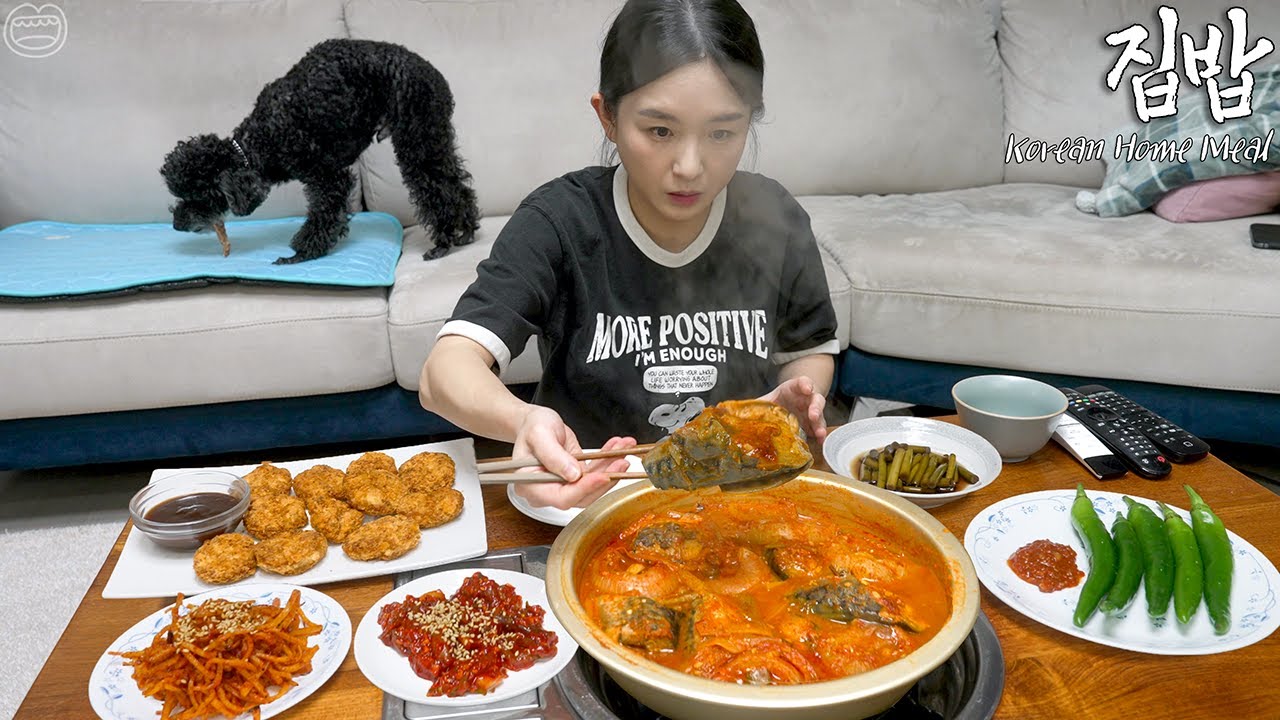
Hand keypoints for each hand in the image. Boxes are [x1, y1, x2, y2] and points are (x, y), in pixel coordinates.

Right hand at [510, 406, 636, 509]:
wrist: (536, 421)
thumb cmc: (531, 427)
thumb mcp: (539, 434)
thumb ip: (552, 455)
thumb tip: (572, 474)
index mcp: (532, 487)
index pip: (562, 497)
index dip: (584, 489)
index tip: (603, 477)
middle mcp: (548, 491)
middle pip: (582, 495)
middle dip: (605, 478)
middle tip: (622, 462)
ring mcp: (564, 485)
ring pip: (593, 484)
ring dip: (611, 467)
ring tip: (624, 450)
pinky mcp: (576, 477)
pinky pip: (595, 472)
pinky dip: (608, 460)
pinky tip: (617, 447)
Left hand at [760, 376, 827, 443]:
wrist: (786, 406)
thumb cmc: (778, 401)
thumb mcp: (768, 400)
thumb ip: (757, 404)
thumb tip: (739, 412)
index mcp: (795, 389)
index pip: (803, 382)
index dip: (805, 384)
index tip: (807, 389)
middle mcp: (807, 399)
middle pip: (816, 399)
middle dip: (815, 407)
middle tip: (813, 415)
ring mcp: (812, 412)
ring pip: (820, 416)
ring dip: (820, 424)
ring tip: (819, 433)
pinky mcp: (813, 425)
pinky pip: (819, 429)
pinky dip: (820, 436)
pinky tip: (820, 441)